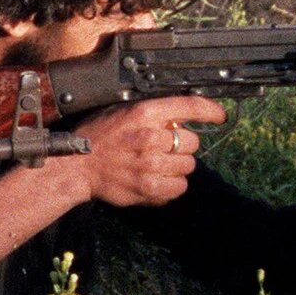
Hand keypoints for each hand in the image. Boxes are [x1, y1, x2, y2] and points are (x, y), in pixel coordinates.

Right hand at [56, 95, 226, 206]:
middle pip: (192, 141)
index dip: (211, 111)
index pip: (190, 106)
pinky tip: (158, 179)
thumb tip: (182, 119)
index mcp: (145, 113)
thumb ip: (152, 113)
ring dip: (178, 166)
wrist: (76, 165)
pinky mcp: (149, 187)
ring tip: (159, 165)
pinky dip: (173, 185)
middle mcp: (150, 137)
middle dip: (183, 145)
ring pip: (188, 166)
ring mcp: (150, 165)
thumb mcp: (122, 111)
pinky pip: (179, 187)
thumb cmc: (98, 136)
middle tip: (166, 148)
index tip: (219, 115)